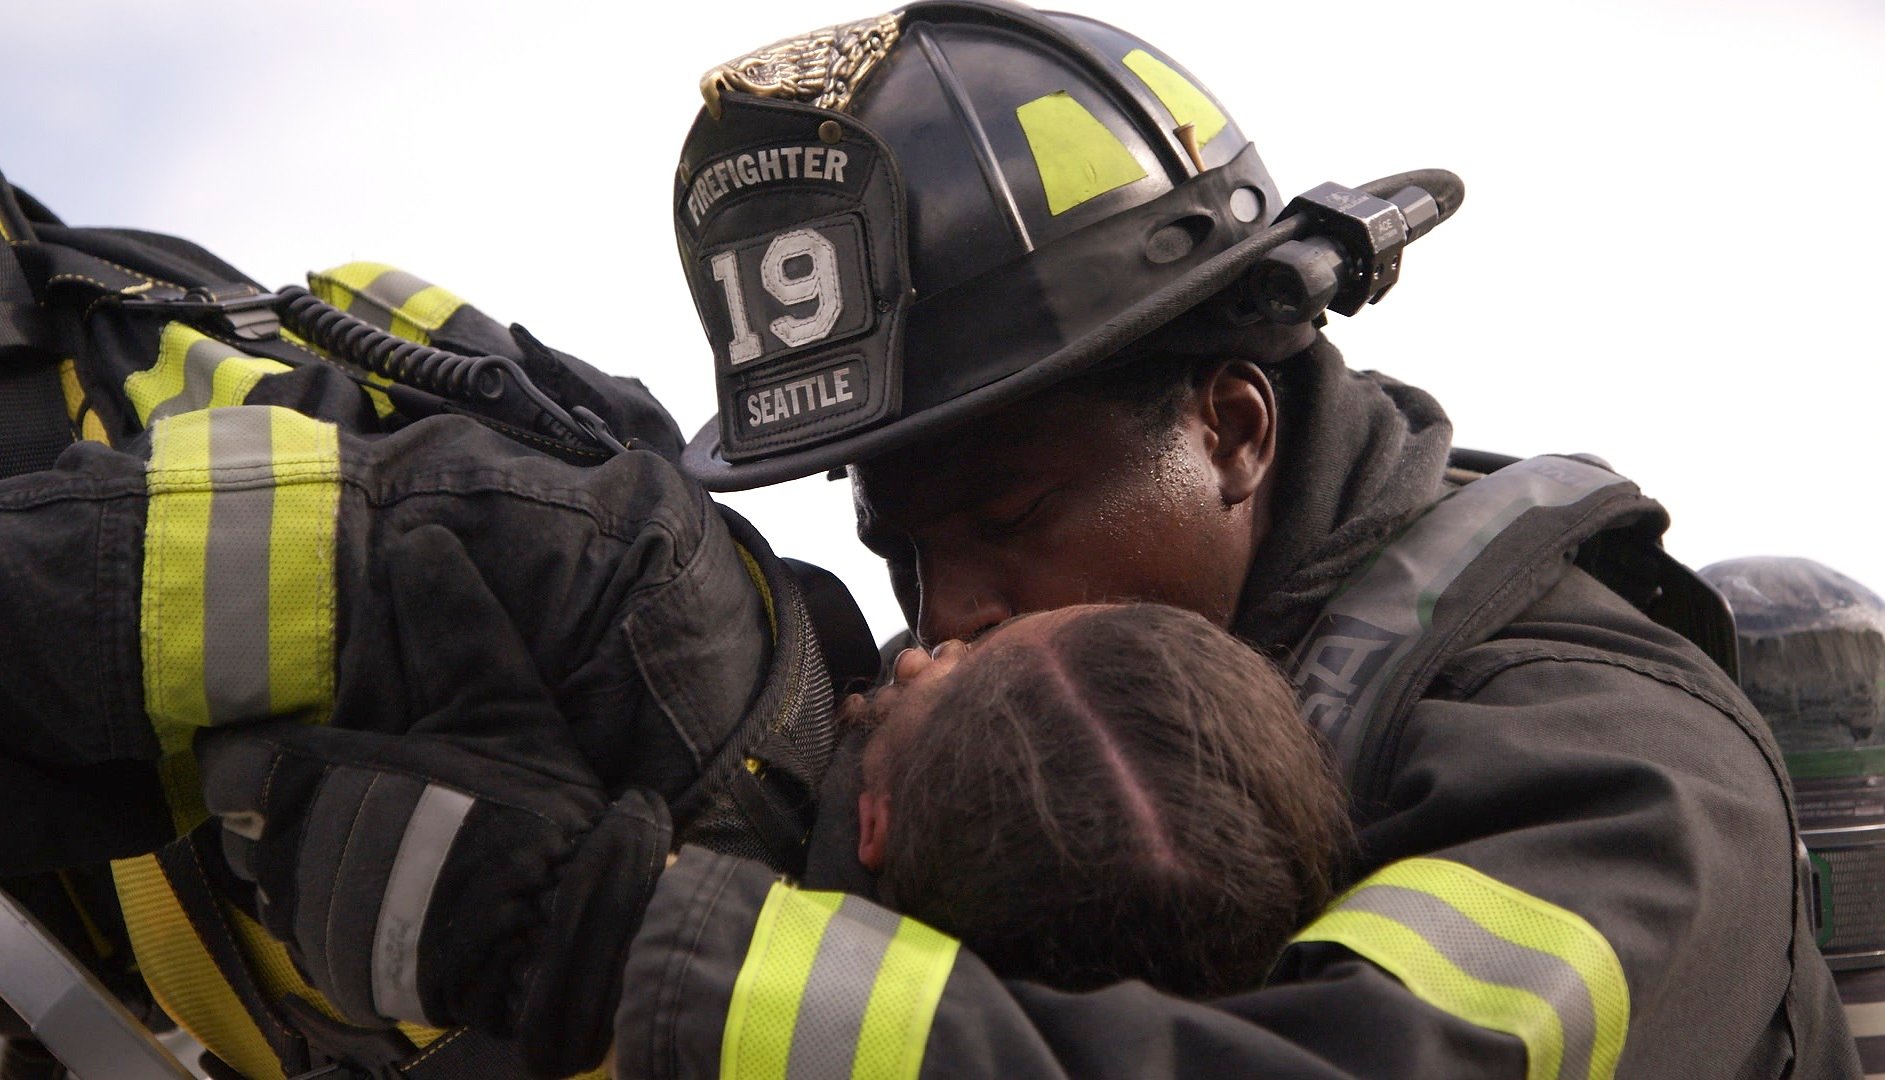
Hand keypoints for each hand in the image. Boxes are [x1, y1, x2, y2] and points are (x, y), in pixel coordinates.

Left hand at [198, 525, 669, 1075]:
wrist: (557, 935)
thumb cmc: (523, 814)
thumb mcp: (500, 702)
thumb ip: (453, 625)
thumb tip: (425, 541)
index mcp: (308, 782)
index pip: (232, 758)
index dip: (266, 744)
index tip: (314, 734)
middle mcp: (286, 857)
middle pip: (248, 822)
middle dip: (290, 801)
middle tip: (359, 780)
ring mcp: (308, 923)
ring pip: (279, 877)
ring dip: (316, 852)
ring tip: (382, 833)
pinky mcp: (335, 971)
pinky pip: (315, 928)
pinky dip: (342, 906)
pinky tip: (398, 885)